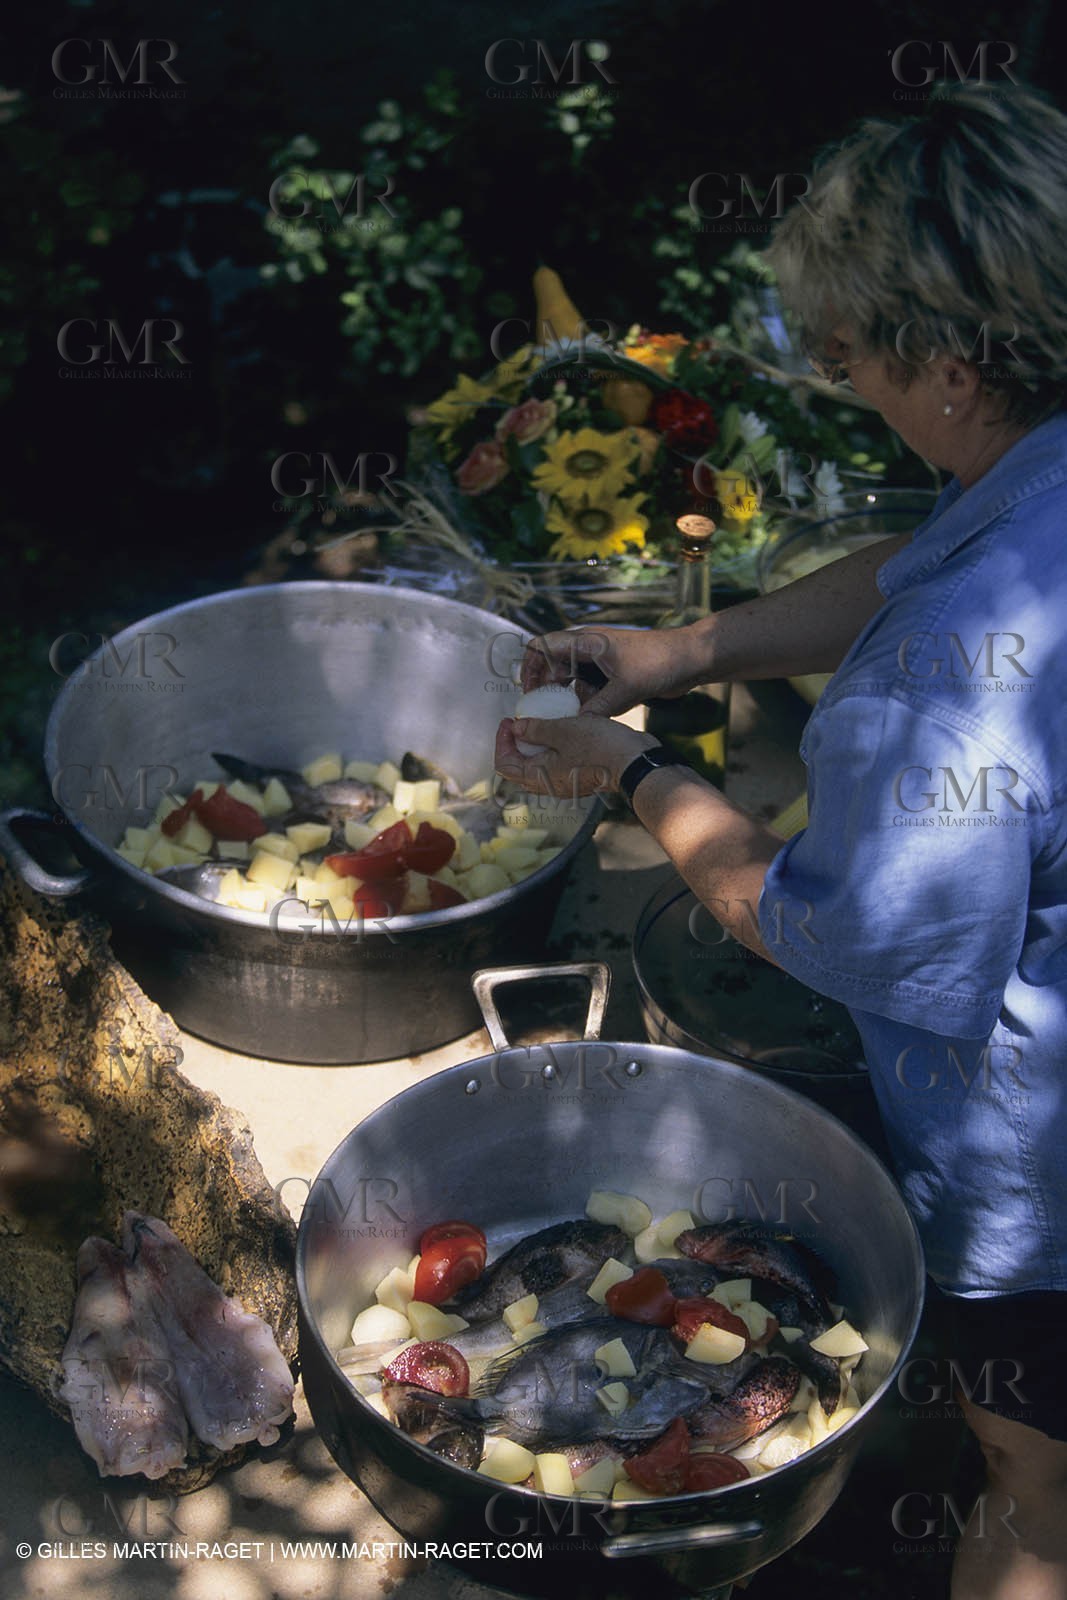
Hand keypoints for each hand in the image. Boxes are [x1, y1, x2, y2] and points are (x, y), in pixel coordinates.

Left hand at [495, 713, 656, 797]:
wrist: (634, 763)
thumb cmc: (599, 748)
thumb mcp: (562, 730)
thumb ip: (535, 729)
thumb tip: (516, 728)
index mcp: (539, 776)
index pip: (505, 765)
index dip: (501, 742)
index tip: (508, 722)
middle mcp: (549, 785)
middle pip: (519, 768)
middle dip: (515, 745)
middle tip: (519, 723)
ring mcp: (565, 783)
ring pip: (538, 767)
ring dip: (535, 746)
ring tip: (541, 725)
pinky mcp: (580, 777)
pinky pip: (557, 765)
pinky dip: (552, 749)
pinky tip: (563, 731)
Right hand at [520, 625, 709, 716]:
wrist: (689, 659)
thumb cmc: (658, 662)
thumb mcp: (625, 688)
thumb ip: (597, 708)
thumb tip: (575, 726)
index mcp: (586, 641)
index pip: (544, 645)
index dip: (530, 666)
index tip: (528, 690)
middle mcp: (589, 648)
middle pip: (553, 663)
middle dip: (544, 684)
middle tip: (541, 708)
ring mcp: (600, 661)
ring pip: (571, 677)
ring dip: (566, 695)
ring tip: (563, 715)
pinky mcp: (612, 673)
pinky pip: (588, 686)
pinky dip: (585, 699)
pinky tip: (588, 715)